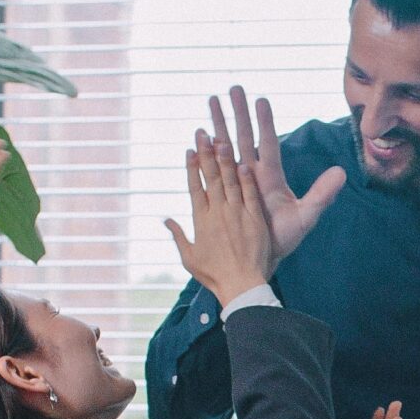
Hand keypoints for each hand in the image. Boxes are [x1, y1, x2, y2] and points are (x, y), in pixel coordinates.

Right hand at [163, 133, 275, 302]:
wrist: (241, 285)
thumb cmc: (214, 275)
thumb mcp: (189, 257)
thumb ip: (177, 235)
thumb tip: (165, 220)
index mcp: (201, 221)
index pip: (195, 187)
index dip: (192, 168)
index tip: (189, 150)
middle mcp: (218, 213)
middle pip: (211, 178)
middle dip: (206, 154)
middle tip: (202, 133)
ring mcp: (237, 214)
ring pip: (230, 181)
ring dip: (225, 159)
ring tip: (220, 138)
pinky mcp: (254, 219)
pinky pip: (249, 194)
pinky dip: (246, 178)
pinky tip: (242, 162)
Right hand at [212, 85, 344, 263]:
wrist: (264, 257)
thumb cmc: (285, 238)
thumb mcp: (306, 216)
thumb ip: (322, 194)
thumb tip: (342, 172)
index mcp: (271, 177)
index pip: (268, 143)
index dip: (265, 122)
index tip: (261, 99)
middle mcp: (253, 174)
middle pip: (245, 137)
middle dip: (239, 113)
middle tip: (233, 88)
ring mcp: (236, 181)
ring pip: (226, 147)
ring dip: (219, 125)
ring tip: (211, 101)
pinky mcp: (223, 191)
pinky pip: (211, 168)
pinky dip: (203, 152)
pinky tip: (197, 135)